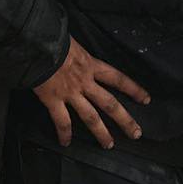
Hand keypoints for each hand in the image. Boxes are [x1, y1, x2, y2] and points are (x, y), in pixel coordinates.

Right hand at [32, 38, 149, 148]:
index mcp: (91, 65)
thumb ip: (79, 53)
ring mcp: (70, 93)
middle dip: (125, 120)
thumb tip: (77, 54)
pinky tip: (66, 143)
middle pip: (110, 104)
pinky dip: (64, 133)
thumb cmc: (52, 38)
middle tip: (136, 133)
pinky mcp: (53, 100)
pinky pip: (61, 121)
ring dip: (101, 133)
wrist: (36, 44)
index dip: (133, 89)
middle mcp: (85, 82)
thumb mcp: (72, 42)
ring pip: (90, 117)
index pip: (118, 78)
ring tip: (109, 145)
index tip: (146, 99)